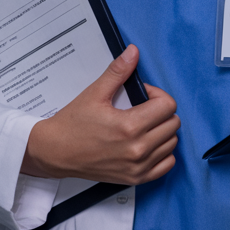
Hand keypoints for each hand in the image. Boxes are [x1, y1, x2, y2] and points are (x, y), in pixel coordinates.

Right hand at [20, 45, 179, 184]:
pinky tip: (147, 143)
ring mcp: (138, 167)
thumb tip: (133, 52)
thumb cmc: (73, 124)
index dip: (157, 95)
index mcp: (129, 126)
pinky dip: (162, 152)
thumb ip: (118, 71)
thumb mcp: (94, 93)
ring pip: (172, 143)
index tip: (142, 96)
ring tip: (143, 125)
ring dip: (162, 131)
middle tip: (141, 108)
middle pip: (173, 124)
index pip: (168, 106)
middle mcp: (137, 149)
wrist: (56, 152)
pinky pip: (166, 165)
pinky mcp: (136, 178)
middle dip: (160, 111)